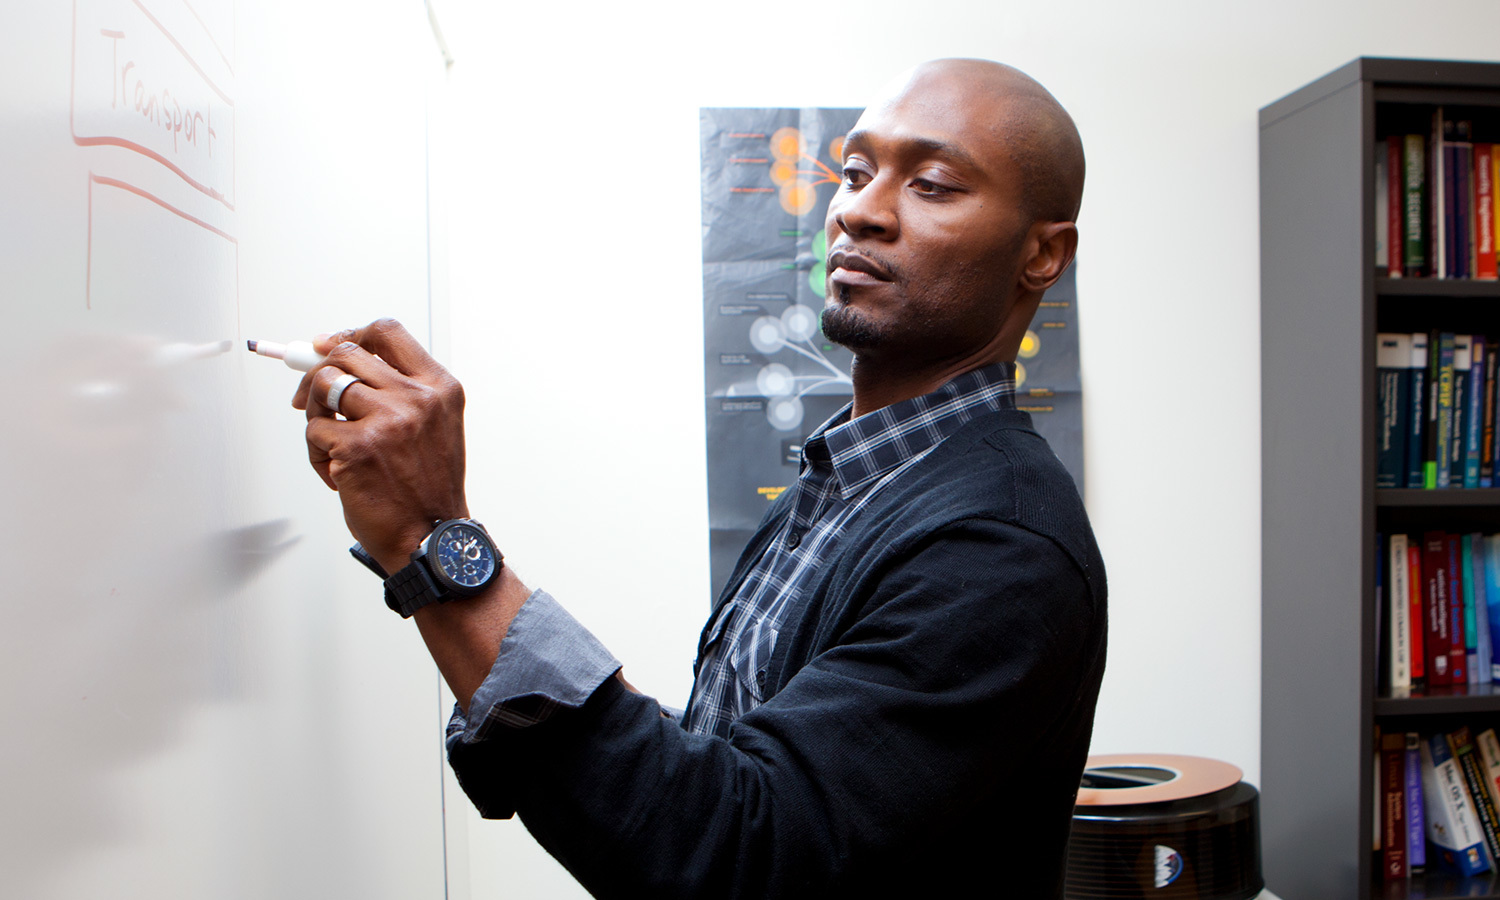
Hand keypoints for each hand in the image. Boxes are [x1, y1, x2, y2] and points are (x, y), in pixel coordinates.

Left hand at [292, 318, 467, 574]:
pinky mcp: (358, 446)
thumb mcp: (433, 427)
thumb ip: (399, 391)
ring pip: (323, 386)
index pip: (387, 333)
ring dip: (316, 413)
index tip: (329, 346)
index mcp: (439, 388)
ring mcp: (387, 420)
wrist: (431, 538)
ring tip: (330, 442)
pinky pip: (315, 430)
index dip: (350, 334)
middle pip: (346, 354)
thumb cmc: (427, 489)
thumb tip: (339, 362)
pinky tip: (338, 474)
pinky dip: (317, 453)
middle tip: (311, 398)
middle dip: (318, 373)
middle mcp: (417, 398)